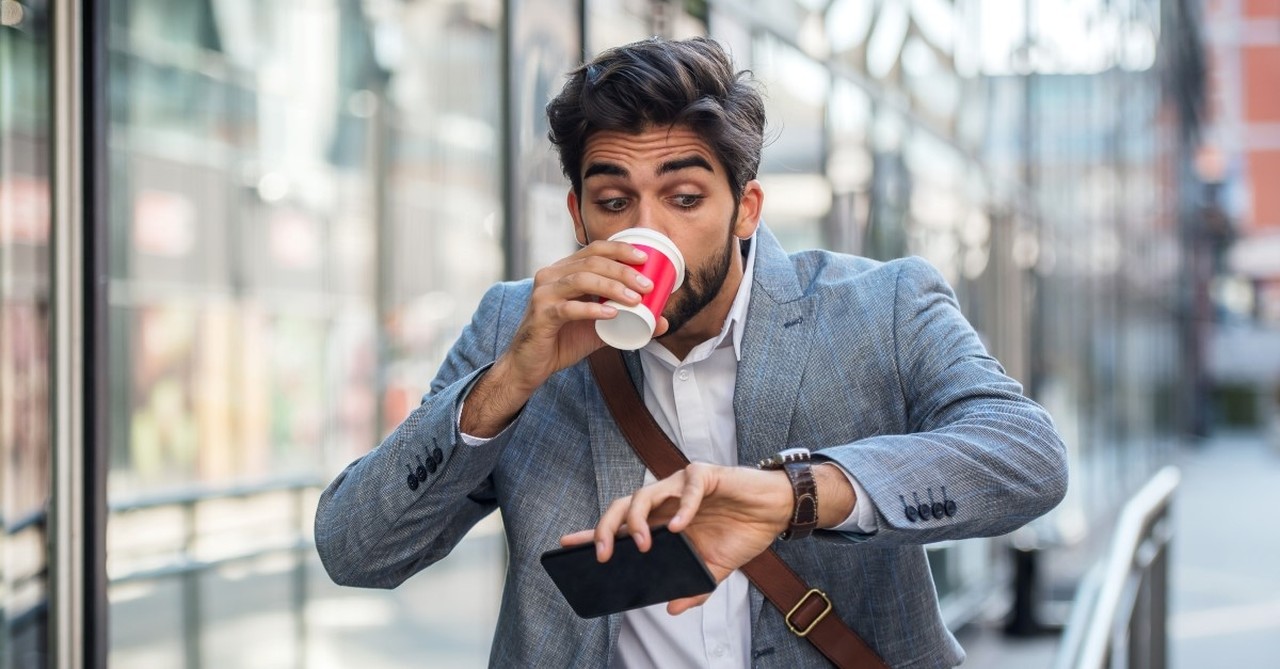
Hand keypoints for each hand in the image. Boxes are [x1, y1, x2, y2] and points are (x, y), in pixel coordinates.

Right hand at [461, 240, 666, 436]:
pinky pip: (569, 308)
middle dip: (623, 270)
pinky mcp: (541, 314)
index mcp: (564, 271)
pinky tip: (611, 314)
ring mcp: (544, 293)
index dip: (620, 249)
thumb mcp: (599, 328)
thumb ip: (626, 320)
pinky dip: (593, 309)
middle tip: (647, 286)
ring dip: (612, 287)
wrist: (530, 365)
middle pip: (592, 261)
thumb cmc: (563, 341)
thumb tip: (663, 322)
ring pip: (582, 279)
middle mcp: (551, 275)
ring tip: (635, 300)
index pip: (594, 249)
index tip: (645, 259)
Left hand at [560, 463, 792, 614]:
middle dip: (605, 528)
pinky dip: (683, 507)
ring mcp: (682, 486)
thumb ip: (693, 587)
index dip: (593, 532)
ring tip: (642, 544)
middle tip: (601, 554)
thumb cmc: (741, 533)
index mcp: (662, 521)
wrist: (775, 512)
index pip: (621, 525)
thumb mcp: (713, 569)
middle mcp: (665, 500)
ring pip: (645, 493)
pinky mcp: (705, 476)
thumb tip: (673, 608)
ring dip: (638, 519)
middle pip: (622, 506)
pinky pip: (689, 488)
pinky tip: (680, 526)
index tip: (567, 545)